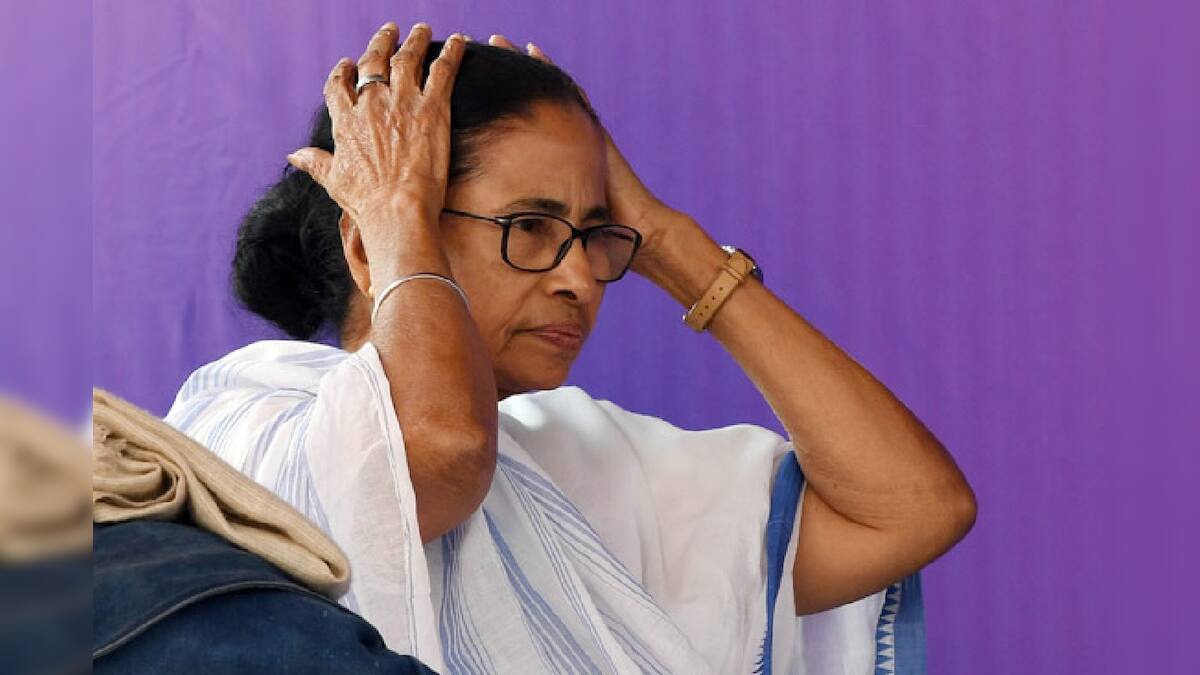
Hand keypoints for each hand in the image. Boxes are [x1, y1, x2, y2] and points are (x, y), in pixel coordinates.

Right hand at [286, 22, 465, 263]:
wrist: (397, 210)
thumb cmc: (366, 202)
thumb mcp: (334, 180)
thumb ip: (315, 162)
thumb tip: (293, 156)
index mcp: (346, 119)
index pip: (339, 85)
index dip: (344, 71)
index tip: (349, 62)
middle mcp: (372, 103)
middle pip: (374, 62)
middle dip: (381, 42)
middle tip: (390, 30)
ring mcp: (402, 102)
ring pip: (408, 58)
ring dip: (415, 40)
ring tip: (421, 30)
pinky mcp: (432, 108)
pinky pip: (443, 70)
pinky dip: (452, 53)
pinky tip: (459, 41)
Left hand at [486, 35, 707, 276]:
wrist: (642, 237)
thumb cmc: (604, 245)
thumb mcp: (560, 238)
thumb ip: (537, 237)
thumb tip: (500, 252)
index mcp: (559, 171)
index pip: (524, 138)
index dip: (501, 116)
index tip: (474, 95)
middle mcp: (569, 149)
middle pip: (533, 108)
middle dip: (509, 81)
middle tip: (483, 53)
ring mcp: (582, 138)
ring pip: (550, 95)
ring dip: (526, 69)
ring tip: (501, 43)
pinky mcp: (593, 133)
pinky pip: (570, 96)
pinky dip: (554, 74)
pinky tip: (534, 50)